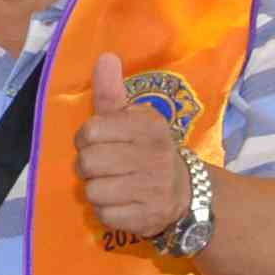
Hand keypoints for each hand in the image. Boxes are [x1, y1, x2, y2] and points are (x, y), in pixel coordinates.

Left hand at [76, 50, 193, 242]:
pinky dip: (108, 212)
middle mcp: (153, 155)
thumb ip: (112, 92)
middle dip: (88, 167)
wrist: (188, 192)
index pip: (90, 131)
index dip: (86, 140)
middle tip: (105, 167)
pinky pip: (105, 216)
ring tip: (115, 185)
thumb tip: (105, 57)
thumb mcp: (133, 119)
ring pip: (93, 191)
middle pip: (87, 163)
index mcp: (148, 127)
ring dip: (97, 191)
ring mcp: (152, 188)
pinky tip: (124, 204)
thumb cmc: (147, 150)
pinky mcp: (148, 216)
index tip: (98, 143)